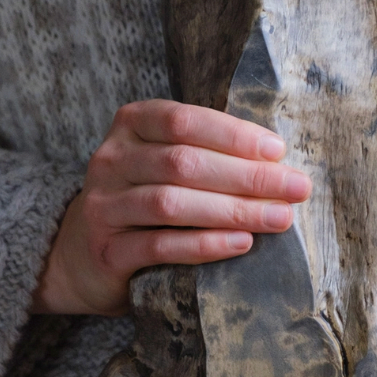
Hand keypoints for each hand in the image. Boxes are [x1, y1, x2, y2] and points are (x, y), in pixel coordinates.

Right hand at [33, 100, 311, 315]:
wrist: (81, 255)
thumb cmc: (142, 200)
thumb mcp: (164, 162)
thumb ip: (207, 152)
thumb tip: (278, 162)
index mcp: (131, 125)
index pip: (184, 121)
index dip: (234, 135)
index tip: (278, 151)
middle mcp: (111, 160)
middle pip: (184, 163)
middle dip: (247, 176)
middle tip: (296, 189)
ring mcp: (104, 207)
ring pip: (171, 203)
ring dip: (232, 210)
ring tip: (278, 218)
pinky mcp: (107, 252)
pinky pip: (160, 246)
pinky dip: (205, 244)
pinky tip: (241, 244)